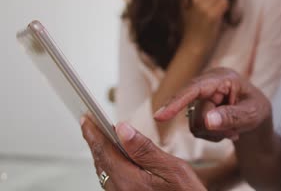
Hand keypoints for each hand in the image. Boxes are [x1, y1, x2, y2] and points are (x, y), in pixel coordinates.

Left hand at [81, 116, 205, 190]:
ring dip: (101, 153)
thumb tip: (123, 130)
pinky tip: (114, 159)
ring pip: (104, 172)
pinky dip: (109, 166)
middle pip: (101, 162)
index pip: (105, 151)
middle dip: (94, 141)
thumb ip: (145, 149)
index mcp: (129, 181)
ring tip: (99, 137)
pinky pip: (111, 181)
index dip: (93, 133)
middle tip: (89, 124)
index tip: (87, 119)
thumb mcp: (172, 168)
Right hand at [154, 68, 271, 141]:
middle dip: (215, 128)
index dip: (176, 101)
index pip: (194, 88)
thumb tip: (207, 121)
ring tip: (232, 130)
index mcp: (222, 77)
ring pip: (195, 125)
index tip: (159, 116)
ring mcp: (200, 97)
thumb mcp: (252, 113)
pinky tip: (225, 130)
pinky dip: (212, 135)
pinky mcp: (196, 109)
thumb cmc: (257, 109)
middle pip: (197, 114)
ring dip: (214, 133)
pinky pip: (196, 130)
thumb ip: (232, 116)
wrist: (256, 114)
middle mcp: (207, 84)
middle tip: (235, 131)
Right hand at [182, 0, 228, 52]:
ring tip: (216, 12)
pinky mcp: (212, 15)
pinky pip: (225, 3)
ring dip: (222, 3)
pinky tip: (220, 16)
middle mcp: (194, 0)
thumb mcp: (185, 8)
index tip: (208, 3)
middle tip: (214, 8)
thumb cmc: (191, 27)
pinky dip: (225, 8)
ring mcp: (203, 7)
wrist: (193, 46)